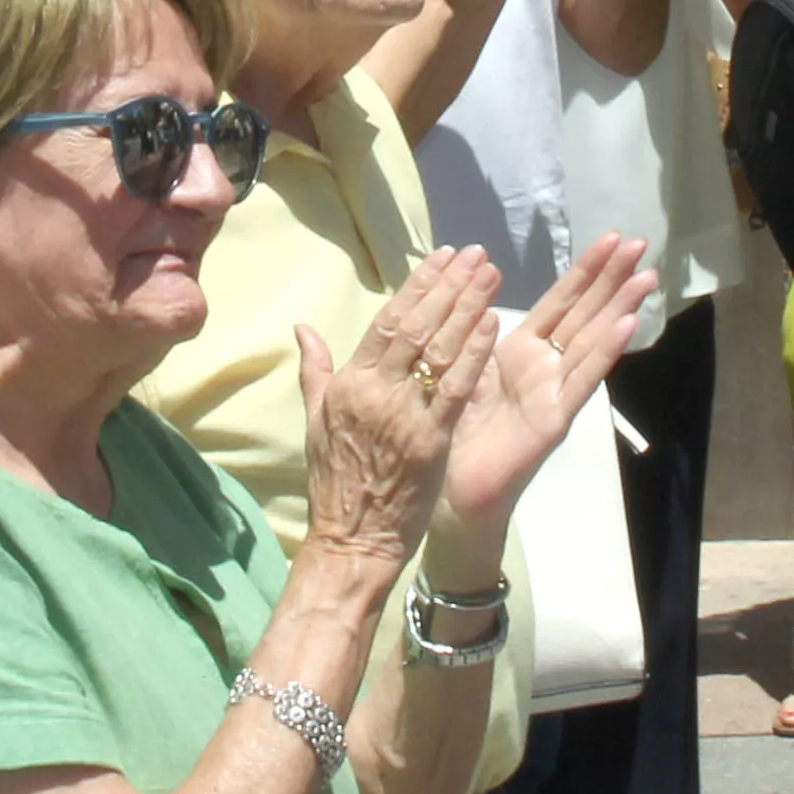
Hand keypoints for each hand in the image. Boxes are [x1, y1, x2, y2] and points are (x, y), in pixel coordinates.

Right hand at [293, 246, 500, 581]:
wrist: (351, 539)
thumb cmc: (335, 483)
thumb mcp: (315, 421)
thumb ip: (314, 370)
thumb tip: (301, 326)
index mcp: (348, 383)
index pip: (386, 320)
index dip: (417, 286)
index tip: (441, 257)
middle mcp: (375, 391)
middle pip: (416, 325)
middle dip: (449, 285)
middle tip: (475, 254)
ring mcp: (403, 414)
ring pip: (438, 349)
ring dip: (467, 308)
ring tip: (489, 276)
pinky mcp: (430, 440)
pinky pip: (456, 388)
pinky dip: (474, 353)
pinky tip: (492, 324)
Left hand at [439, 234, 653, 536]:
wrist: (450, 490)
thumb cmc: (455, 431)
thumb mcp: (464, 366)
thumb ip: (477, 330)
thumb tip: (480, 280)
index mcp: (521, 350)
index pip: (561, 301)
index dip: (585, 270)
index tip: (610, 237)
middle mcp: (545, 367)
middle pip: (584, 313)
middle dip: (612, 278)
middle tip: (641, 242)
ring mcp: (554, 392)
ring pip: (591, 341)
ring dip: (620, 308)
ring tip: (646, 277)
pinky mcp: (554, 419)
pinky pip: (581, 380)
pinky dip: (604, 352)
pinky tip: (626, 325)